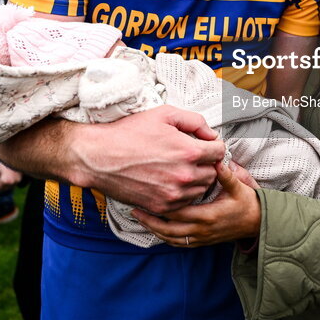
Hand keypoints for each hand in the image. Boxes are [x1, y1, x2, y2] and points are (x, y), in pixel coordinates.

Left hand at [0, 161, 23, 191]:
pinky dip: (11, 180)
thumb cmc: (4, 163)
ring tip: (5, 174)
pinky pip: (14, 183)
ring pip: (9, 186)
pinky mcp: (20, 178)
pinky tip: (10, 174)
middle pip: (4, 189)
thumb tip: (0, 183)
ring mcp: (17, 181)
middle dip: (1, 185)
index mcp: (5, 181)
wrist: (15, 157)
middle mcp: (12, 183)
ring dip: (6, 183)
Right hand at [68, 105, 224, 214]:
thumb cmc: (130, 132)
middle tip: (193, 156)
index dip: (214, 145)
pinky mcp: (162, 206)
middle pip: (213, 172)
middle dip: (207, 163)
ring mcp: (173, 194)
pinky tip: (171, 181)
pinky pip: (185, 202)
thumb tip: (211, 134)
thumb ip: (194, 121)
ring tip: (181, 168)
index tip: (205, 144)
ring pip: (201, 189)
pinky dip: (183, 193)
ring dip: (197, 179)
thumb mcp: (164, 114)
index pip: (220, 151)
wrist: (100, 157)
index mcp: (189, 151)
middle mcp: (185, 176)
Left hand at [132, 161, 261, 246]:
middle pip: (168, 228)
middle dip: (150, 220)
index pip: (178, 211)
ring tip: (140, 219)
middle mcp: (201, 229)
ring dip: (154, 229)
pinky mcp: (201, 242)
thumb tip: (216, 161)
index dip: (161, 205)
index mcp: (208, 215)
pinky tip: (156, 229)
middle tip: (134, 209)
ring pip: (171, 238)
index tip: (147, 196)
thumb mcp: (238, 187)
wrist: (257, 223)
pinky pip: (178, 243)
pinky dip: (164, 237)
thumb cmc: (247, 204)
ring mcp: (201, 238)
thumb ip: (225, 175)